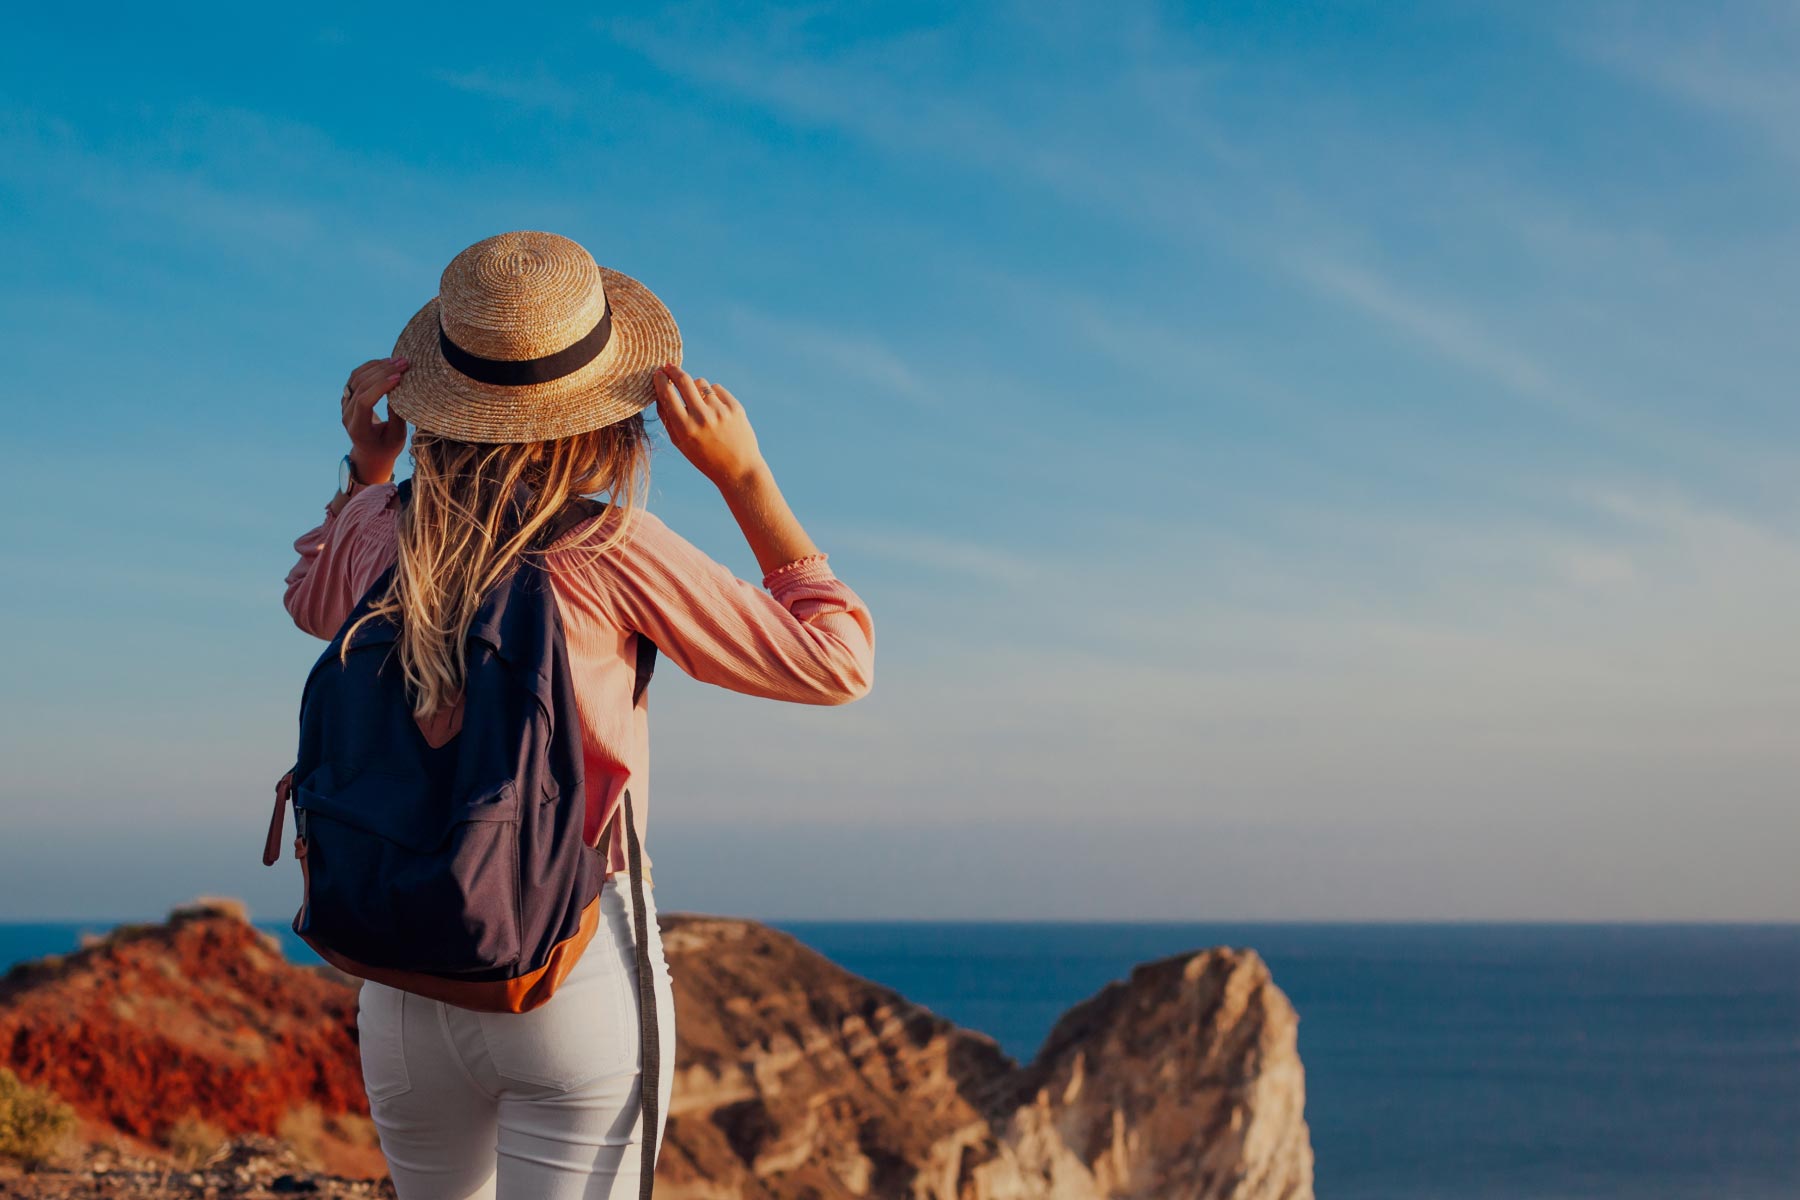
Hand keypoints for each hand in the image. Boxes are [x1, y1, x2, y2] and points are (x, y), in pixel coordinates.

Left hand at [340, 355, 410, 483]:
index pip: (364, 402)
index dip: (380, 387)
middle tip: (404, 363)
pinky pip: (355, 377)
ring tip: (397, 360)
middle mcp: (347, 415)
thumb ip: (397, 416)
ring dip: (377, 366)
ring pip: (356, 378)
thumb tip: (400, 391)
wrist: (370, 453)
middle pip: (360, 386)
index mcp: (357, 429)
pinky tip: (386, 362)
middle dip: (383, 372)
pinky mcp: (348, 397)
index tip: (399, 378)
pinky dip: (371, 367)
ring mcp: (345, 404)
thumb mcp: (396, 437)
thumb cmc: (387, 447)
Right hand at [653, 363, 765, 489]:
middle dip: (674, 370)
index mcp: (685, 428)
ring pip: (701, 383)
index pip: (667, 394)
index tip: (658, 373)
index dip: (661, 380)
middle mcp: (702, 417)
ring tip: (699, 403)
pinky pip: (716, 389)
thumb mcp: (680, 443)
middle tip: (669, 366)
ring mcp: (720, 411)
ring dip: (695, 387)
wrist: (738, 469)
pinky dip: (712, 394)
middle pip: (684, 380)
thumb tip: (659, 391)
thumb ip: (667, 418)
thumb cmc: (704, 457)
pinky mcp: (735, 407)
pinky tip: (714, 409)